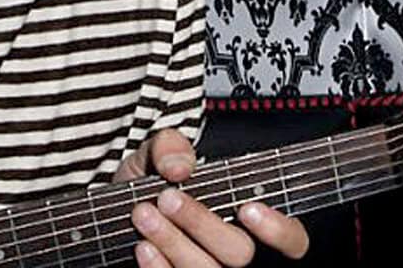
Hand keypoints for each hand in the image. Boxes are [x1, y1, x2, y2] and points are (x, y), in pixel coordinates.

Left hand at [115, 130, 308, 267]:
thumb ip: (170, 146)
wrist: (110, 213)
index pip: (292, 239)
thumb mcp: (156, 154)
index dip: (279, 229)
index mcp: (248, 220)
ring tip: (142, 213)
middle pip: (239, 253)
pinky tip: (142, 245)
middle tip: (167, 198)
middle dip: (202, 223)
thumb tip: (178, 166)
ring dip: (172, 241)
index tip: (246, 209)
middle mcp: (233, 253)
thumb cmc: (150, 183)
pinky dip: (157, 267)